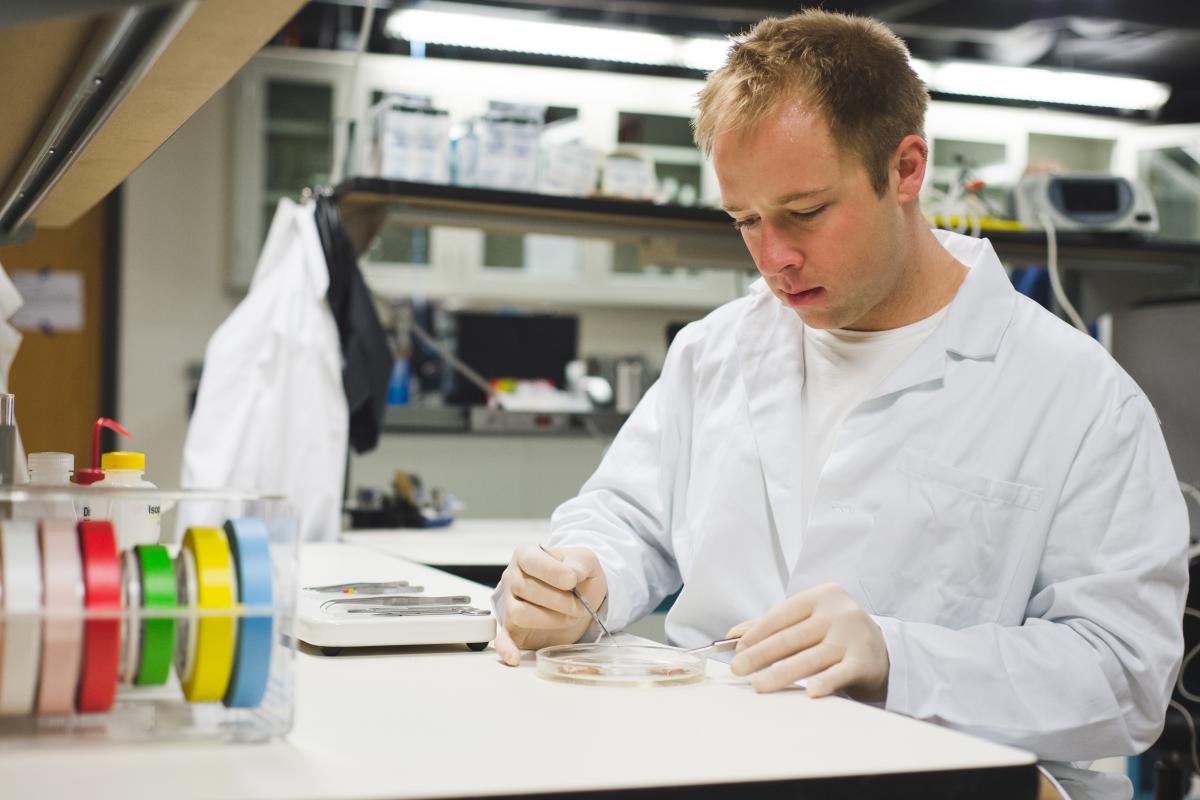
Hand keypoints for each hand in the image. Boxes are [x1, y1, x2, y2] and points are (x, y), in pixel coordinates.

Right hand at [493, 544, 606, 666]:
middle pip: (526, 589)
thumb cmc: (576, 575)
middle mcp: (513, 578)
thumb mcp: (585, 560)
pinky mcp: (513, 629)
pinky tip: (514, 657)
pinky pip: (503, 640)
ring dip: (550, 619)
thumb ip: (580, 562)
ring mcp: (510, 604)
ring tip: (567, 617)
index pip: (531, 561)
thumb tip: (571, 573)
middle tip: (578, 605)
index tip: (572, 581)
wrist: (578, 595)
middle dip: (559, 600)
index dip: (552, 572)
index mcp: (527, 555)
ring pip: (520, 614)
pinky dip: (506, 649)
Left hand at [729, 583, 888, 700]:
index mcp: (822, 596)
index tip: (738, 650)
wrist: (881, 651)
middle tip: (738, 668)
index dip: (757, 633)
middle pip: (792, 636)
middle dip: (761, 654)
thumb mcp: (809, 620)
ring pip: (810, 657)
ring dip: (781, 673)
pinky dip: (824, 682)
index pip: (782, 614)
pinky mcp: (864, 661)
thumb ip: (773, 624)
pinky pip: (840, 673)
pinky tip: (809, 691)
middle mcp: (838, 613)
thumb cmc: (835, 633)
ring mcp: (853, 637)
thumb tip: (733, 636)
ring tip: (758, 685)